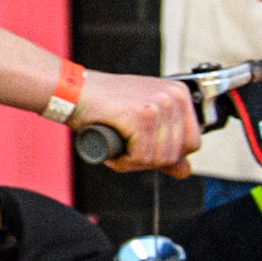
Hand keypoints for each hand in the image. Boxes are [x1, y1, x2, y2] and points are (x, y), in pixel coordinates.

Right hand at [70, 70, 200, 176]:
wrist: (69, 89)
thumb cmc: (102, 103)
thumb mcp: (141, 120)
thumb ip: (165, 144)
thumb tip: (185, 170)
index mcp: (179, 94)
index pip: (192, 142)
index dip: (167, 153)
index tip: (144, 146)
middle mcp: (174, 96)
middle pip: (177, 153)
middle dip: (149, 159)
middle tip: (125, 147)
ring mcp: (159, 105)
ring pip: (160, 158)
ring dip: (133, 161)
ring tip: (116, 146)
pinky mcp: (142, 116)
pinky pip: (141, 157)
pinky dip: (123, 161)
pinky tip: (112, 149)